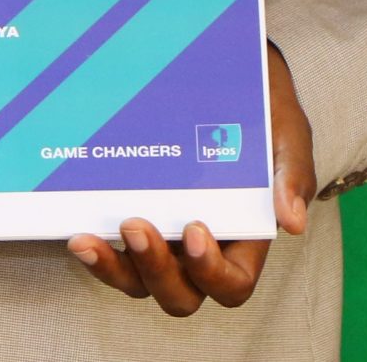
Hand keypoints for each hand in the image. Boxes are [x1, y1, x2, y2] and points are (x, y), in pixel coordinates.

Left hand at [66, 43, 315, 314]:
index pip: (231, 283)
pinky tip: (73, 229)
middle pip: (180, 293)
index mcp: (242, 239)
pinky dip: (93, 250)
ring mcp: (161, 236)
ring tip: (86, 239)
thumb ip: (291, 174)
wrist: (221, 72)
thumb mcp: (285, 133)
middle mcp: (198, 248)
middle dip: (156, 271)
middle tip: (136, 225)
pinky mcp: (127, 214)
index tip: (195, 230)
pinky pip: (109, 251)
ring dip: (112, 268)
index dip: (212, 271)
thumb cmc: (260, 109)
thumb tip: (292, 222)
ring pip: (137, 279)